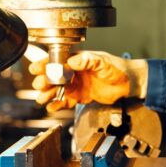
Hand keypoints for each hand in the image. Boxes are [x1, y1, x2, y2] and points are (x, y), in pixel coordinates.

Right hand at [28, 51, 147, 111]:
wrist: (129, 84)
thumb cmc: (118, 69)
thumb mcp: (103, 62)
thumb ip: (88, 60)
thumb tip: (72, 60)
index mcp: (78, 60)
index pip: (57, 61)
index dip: (46, 65)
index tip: (36, 69)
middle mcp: (74, 72)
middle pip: (54, 76)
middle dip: (45, 81)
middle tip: (39, 85)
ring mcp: (77, 85)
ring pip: (58, 89)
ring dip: (48, 93)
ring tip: (42, 98)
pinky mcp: (81, 96)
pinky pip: (66, 101)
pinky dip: (58, 104)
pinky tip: (51, 107)